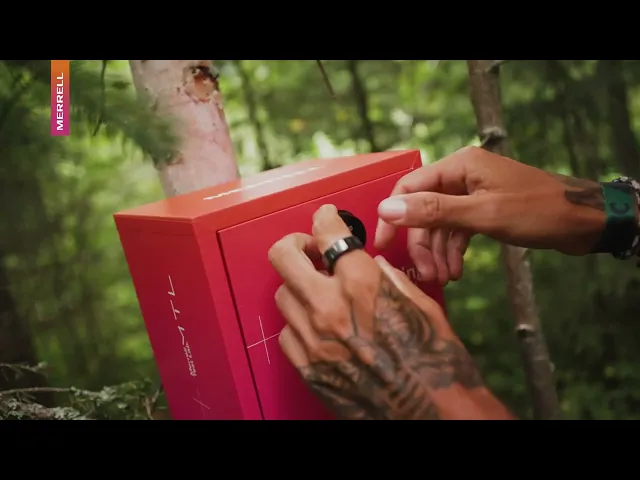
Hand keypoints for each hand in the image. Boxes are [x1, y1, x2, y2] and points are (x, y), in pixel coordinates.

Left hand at [268, 204, 513, 419]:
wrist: (432, 413)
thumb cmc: (435, 361)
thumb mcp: (421, 306)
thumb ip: (389, 278)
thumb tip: (370, 264)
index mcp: (362, 284)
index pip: (328, 233)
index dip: (325, 219)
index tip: (325, 219)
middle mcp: (329, 308)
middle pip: (283, 257)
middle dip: (295, 244)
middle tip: (310, 250)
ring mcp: (313, 340)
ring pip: (283, 295)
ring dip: (299, 288)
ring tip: (319, 293)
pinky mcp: (307, 368)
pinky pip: (286, 334)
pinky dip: (298, 325)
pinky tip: (318, 327)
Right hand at [374, 146, 607, 285]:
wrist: (583, 221)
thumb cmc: (539, 211)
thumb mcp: (483, 214)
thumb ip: (434, 212)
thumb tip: (387, 209)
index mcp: (459, 165)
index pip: (410, 187)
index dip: (393, 217)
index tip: (384, 245)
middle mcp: (462, 175)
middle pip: (424, 210)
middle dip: (422, 243)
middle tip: (425, 273)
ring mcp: (473, 193)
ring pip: (440, 224)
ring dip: (438, 252)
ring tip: (444, 277)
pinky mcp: (483, 208)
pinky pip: (457, 230)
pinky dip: (454, 250)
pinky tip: (456, 270)